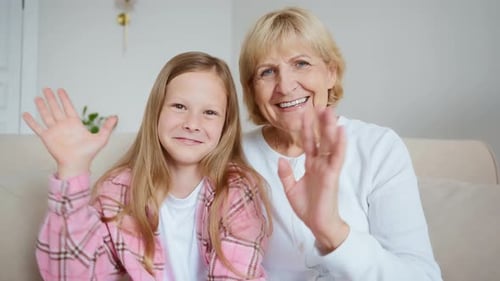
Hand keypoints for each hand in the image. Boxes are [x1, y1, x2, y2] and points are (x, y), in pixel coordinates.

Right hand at [22, 88, 117, 179]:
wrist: (77, 165)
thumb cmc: (88, 154)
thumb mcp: (101, 138)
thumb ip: (107, 127)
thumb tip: (115, 117)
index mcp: (75, 124)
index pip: (68, 107)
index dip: (64, 99)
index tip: (60, 90)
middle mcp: (64, 125)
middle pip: (56, 108)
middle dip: (51, 98)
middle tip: (46, 88)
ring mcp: (55, 131)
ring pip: (46, 115)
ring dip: (42, 106)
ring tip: (37, 97)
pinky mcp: (47, 137)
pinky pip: (37, 127)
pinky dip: (31, 121)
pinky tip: (26, 114)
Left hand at [277, 107, 348, 253]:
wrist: (317, 225)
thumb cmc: (308, 208)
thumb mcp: (291, 189)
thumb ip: (285, 174)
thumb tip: (281, 159)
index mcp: (311, 165)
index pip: (309, 143)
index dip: (306, 129)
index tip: (305, 114)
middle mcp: (321, 164)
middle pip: (321, 139)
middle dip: (321, 123)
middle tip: (321, 106)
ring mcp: (327, 169)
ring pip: (330, 145)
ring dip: (331, 128)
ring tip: (331, 113)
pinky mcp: (332, 176)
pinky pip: (337, 158)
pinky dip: (339, 145)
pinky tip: (341, 132)